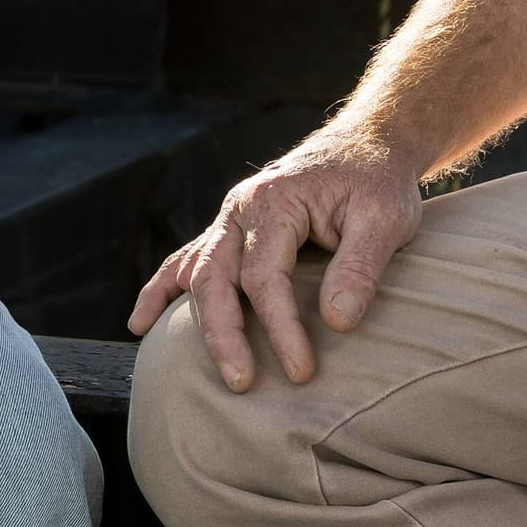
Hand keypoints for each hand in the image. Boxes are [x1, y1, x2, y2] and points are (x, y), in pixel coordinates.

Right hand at [128, 130, 423, 391]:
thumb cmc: (379, 182)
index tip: (301, 371)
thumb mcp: (386, 218)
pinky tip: (140, 325)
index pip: (265, 275)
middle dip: (225, 335)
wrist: (369, 143)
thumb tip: (337, 322)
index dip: (280, 327)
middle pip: (216, 277)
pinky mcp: (230, 230)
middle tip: (243, 383)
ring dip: (197, 323)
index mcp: (275, 200)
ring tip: (198, 372)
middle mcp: (241, 207)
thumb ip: (361, 267)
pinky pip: (185, 260)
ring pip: (196, 273)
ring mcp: (229, 218)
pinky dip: (160, 291)